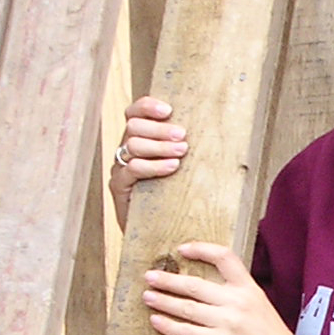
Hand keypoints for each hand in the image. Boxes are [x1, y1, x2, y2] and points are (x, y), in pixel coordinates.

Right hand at [110, 97, 188, 229]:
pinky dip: (153, 166)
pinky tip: (171, 167)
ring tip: (181, 151)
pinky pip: (132, 169)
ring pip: (133, 145)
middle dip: (159, 129)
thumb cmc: (173, 193)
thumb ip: (183, 146)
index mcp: (138, 138)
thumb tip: (214, 129)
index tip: (168, 109)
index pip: (134, 112)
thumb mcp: (180, 166)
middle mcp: (126, 150)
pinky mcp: (119, 187)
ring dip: (159, 146)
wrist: (155, 228)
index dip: (147, 106)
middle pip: (134, 126)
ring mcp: (120, 168)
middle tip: (182, 136)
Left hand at [143, 241, 313, 334]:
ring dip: (163, 301)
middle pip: (195, 284)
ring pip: (186, 307)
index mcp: (251, 290)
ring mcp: (228, 322)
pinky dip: (168, 326)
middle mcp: (238, 301)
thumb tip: (215, 297)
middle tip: (150, 276)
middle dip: (168, 280)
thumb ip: (242, 301)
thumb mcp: (264, 311)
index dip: (201, 249)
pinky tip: (156, 321)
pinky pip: (186, 332)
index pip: (224, 257)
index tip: (182, 249)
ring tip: (147, 296)